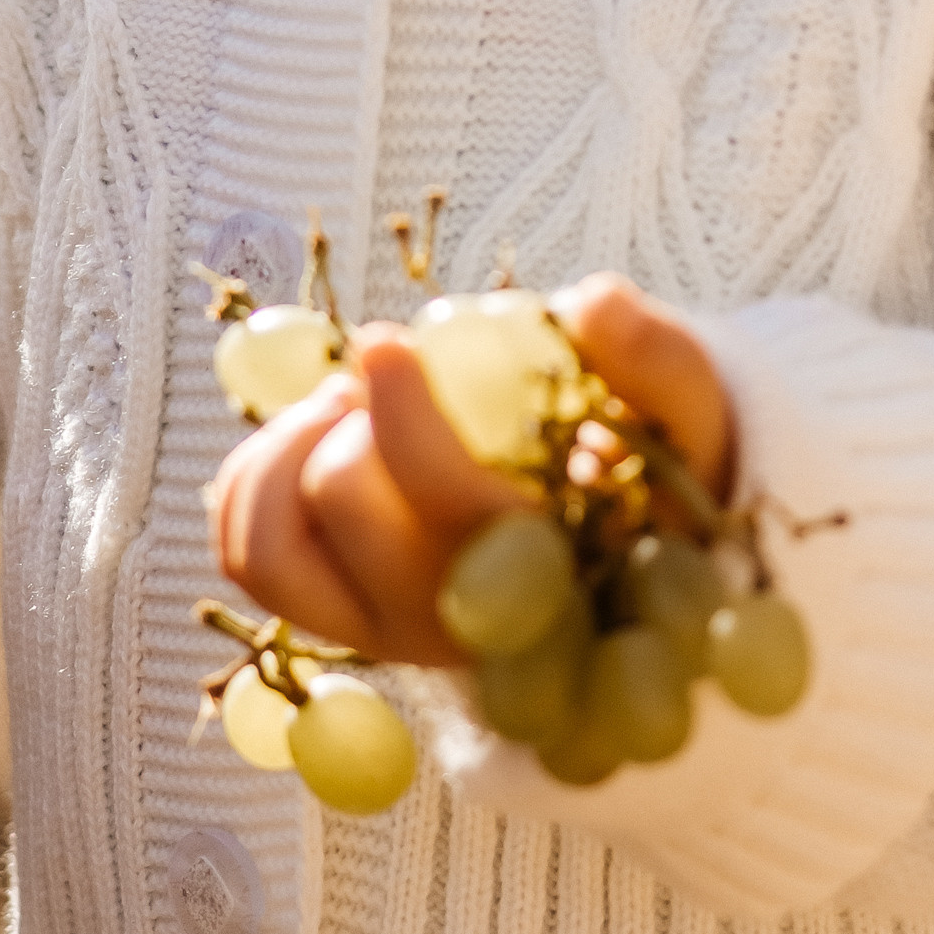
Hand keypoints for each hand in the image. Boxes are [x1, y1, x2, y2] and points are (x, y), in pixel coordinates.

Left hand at [205, 271, 735, 668]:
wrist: (617, 552)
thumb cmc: (652, 473)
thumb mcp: (688, 416)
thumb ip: (656, 360)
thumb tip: (591, 305)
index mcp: (544, 580)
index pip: (444, 504)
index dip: (401, 413)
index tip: (389, 338)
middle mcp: (450, 623)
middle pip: (341, 501)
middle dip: (350, 413)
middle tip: (389, 366)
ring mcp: (382, 629)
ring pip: (267, 544)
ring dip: (288, 447)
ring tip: (344, 406)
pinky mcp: (333, 613)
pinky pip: (245, 547)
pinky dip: (257, 474)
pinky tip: (316, 431)